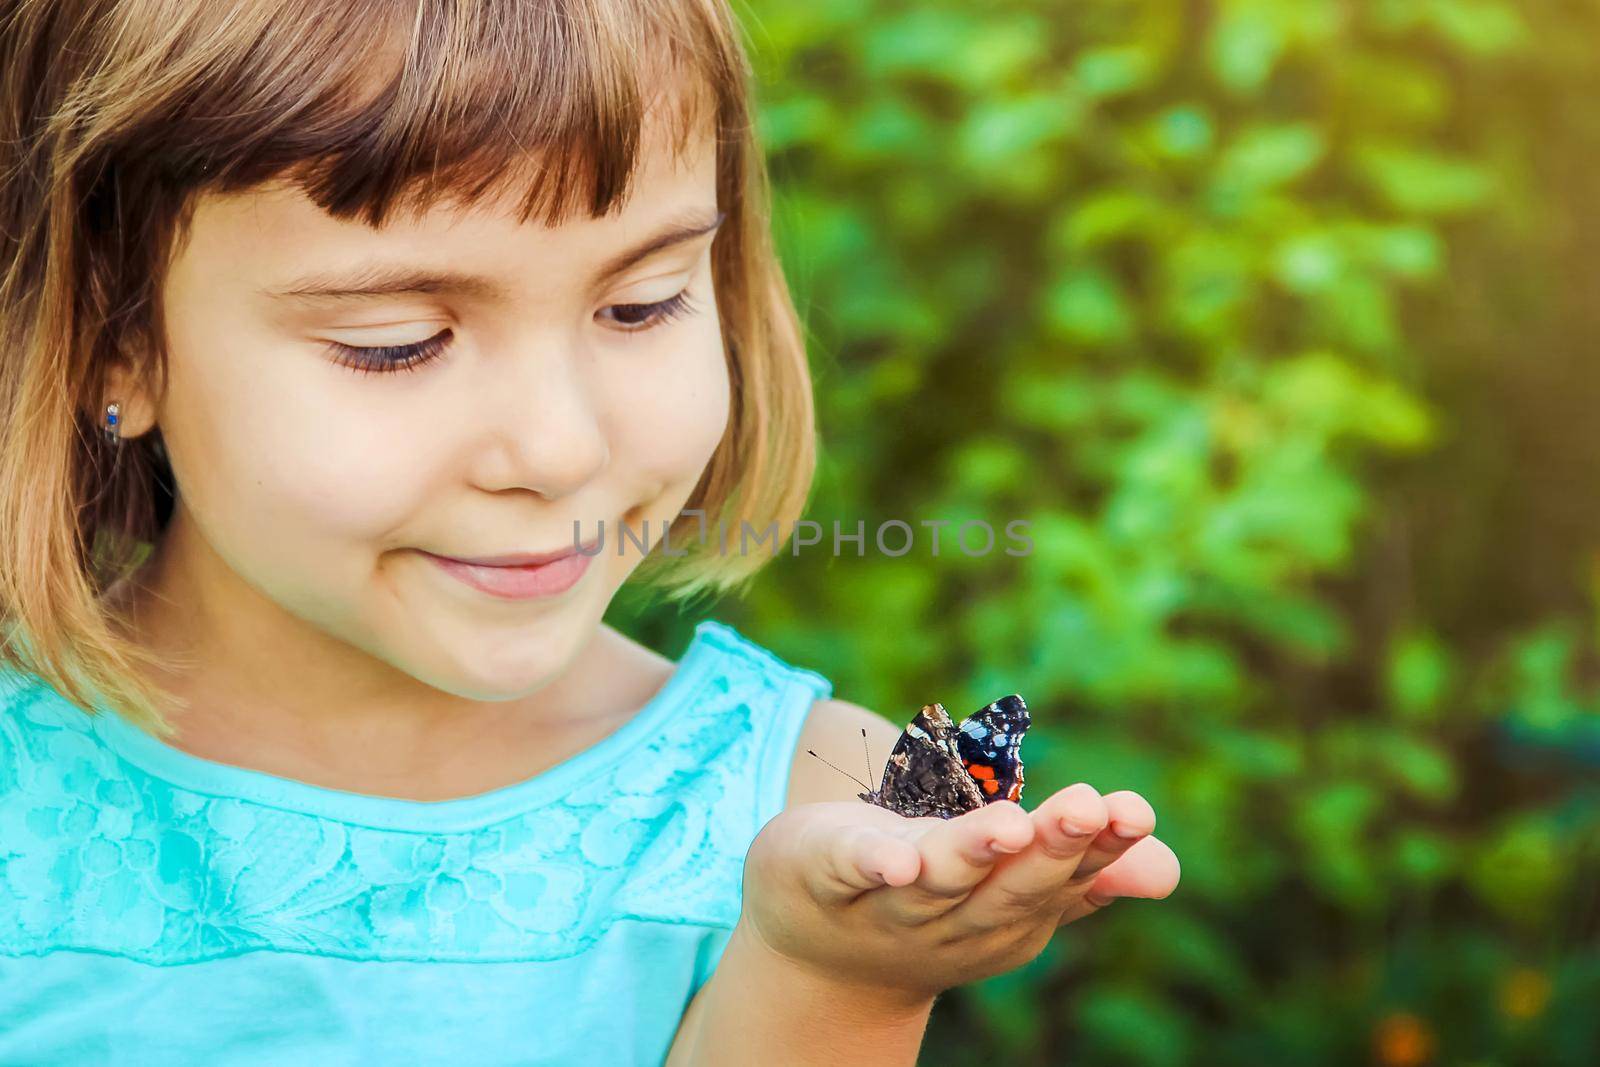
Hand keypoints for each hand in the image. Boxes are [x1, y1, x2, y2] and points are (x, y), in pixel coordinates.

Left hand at [738, 784, 1179, 1003]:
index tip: (1135, 811)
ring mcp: (892, 901)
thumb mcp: (1010, 883)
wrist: (817, 952)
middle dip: (1051, 846)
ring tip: (1011, 826)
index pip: (1066, 876)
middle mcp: (959, 915)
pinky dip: (872, 863)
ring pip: (940, 878)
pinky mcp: (827, 871)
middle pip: (1010, 885)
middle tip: (1089, 807)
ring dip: (974, 853)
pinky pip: (851, 868)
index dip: (1102, 846)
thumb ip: (1080, 868)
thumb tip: (1169, 870)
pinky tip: (896, 857)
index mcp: (1013, 910)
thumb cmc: (933, 898)